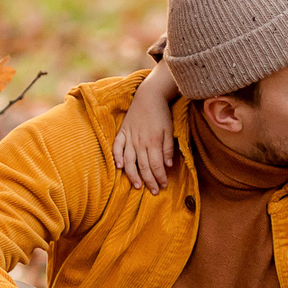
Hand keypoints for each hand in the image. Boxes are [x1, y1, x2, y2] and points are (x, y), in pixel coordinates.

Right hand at [111, 65, 180, 191]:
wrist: (149, 96)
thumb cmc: (162, 113)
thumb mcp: (170, 130)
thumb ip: (168, 148)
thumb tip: (168, 165)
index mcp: (154, 142)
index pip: (157, 166)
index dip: (160, 178)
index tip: (164, 186)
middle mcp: (140, 142)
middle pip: (144, 166)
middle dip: (150, 181)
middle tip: (154, 191)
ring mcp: (130, 137)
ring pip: (130, 161)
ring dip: (133, 175)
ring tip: (137, 186)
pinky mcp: (123, 132)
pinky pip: (117, 147)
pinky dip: (117, 157)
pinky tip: (119, 167)